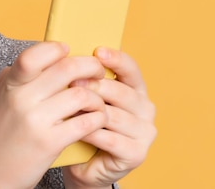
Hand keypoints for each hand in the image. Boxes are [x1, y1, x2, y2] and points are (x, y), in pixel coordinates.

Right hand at [0, 42, 108, 188]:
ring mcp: (36, 121)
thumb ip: (12, 77)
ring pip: (81, 94)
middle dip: (89, 66)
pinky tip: (96, 119)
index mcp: (9, 85)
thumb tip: (35, 58)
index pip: (34, 55)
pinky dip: (97, 118)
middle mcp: (21, 99)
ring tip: (97, 101)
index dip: (55, 48)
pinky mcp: (50, 143)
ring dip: (96, 95)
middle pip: (66, 68)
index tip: (67, 50)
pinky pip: (85, 122)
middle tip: (97, 71)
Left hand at [63, 49, 156, 188]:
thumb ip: (88, 77)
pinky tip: (76, 130)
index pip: (131, 69)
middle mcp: (146, 109)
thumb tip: (71, 55)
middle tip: (71, 83)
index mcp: (137, 89)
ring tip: (68, 107)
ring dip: (89, 111)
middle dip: (95, 86)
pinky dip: (91, 133)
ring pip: (113, 115)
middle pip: (121, 92)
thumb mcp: (88, 96)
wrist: (82, 162)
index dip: (116, 59)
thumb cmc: (84, 122)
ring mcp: (145, 132)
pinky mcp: (137, 154)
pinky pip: (110, 139)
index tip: (97, 51)